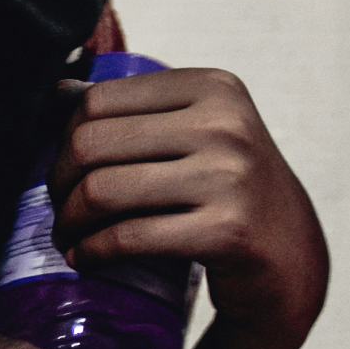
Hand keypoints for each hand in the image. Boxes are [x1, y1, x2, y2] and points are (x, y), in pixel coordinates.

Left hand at [50, 65, 329, 348]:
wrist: (290, 252)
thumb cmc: (233, 189)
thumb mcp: (202, 132)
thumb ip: (140, 111)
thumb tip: (60, 90)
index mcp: (215, 88)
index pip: (99, 100)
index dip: (64, 139)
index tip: (69, 171)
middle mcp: (225, 125)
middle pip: (91, 144)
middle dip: (59, 184)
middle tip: (62, 210)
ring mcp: (229, 177)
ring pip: (100, 191)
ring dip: (68, 224)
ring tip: (70, 238)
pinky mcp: (225, 230)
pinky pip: (126, 238)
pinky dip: (91, 253)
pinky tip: (88, 259)